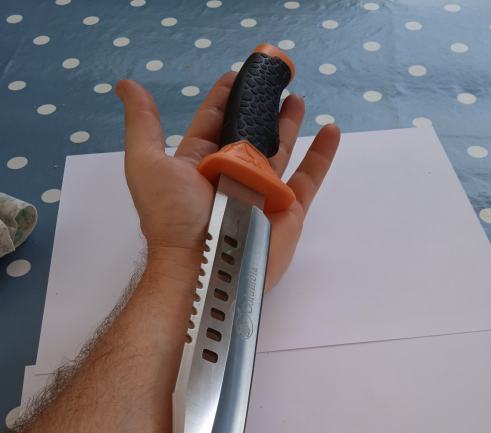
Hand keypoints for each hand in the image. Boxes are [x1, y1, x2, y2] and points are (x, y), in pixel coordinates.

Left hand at [116, 72, 338, 290]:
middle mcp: (232, 175)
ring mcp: (262, 192)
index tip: (239, 73)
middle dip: (261, 105)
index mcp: (200, 163)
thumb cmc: (173, 217)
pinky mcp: (288, 209)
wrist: (202, 267)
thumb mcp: (147, 164)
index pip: (214, 122)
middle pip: (250, 132)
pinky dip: (322, 155)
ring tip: (297, 98)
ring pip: (281, 149)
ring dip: (290, 123)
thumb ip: (142, 124)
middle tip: (274, 79)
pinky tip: (331, 130)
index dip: (225, 97)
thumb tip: (126, 85)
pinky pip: (309, 178)